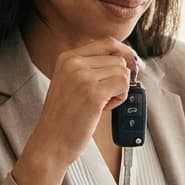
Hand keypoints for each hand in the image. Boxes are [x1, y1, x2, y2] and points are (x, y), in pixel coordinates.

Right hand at [14, 38, 138, 184]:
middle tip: (104, 97)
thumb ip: (92, 68)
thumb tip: (128, 59)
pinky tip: (104, 109)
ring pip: (123, 72)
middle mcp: (73, 63)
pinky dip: (120, 99)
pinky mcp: (93, 92)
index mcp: (67, 57)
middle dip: (118, 79)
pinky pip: (123, 85)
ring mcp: (82, 76)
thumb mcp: (71, 83)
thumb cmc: (64, 118)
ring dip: (119, 90)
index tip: (134, 63)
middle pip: (118, 59)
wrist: (51, 142)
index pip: (107, 42)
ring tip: (101, 104)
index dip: (125, 52)